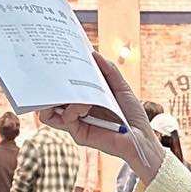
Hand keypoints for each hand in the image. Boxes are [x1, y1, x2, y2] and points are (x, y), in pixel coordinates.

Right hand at [41, 52, 163, 181]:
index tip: (55, 59)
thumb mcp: (121, 87)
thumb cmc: (133, 116)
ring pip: (49, 113)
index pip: (62, 89)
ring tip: (65, 87)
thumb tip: (93, 54)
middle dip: (48, 85)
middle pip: (50, 100)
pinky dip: (74, 108)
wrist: (142, 138)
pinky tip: (86, 104)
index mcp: (83, 101)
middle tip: (50, 70)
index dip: (56, 76)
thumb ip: (108, 71)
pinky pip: (68, 118)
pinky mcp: (80, 135)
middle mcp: (76, 113)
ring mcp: (76, 125)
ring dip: (55, 98)